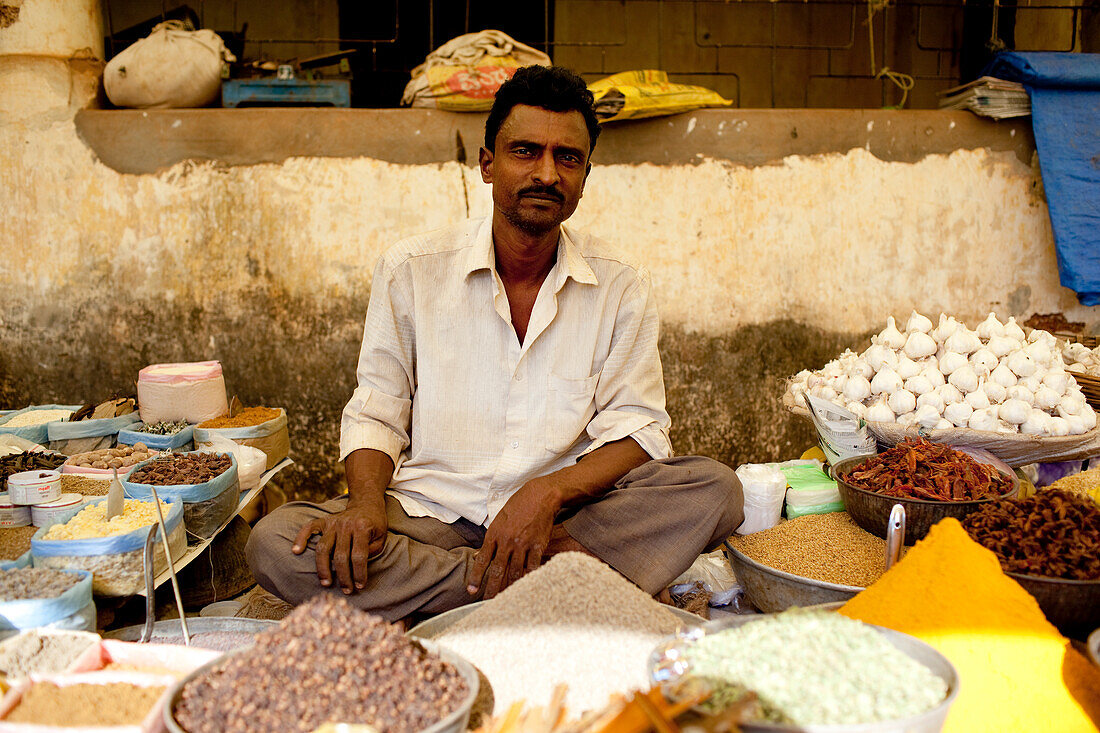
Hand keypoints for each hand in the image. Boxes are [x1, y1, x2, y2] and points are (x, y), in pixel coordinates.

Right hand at [292, 502, 386, 593]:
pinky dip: (301, 538)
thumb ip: (372, 551)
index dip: (359, 573)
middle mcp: (345, 524)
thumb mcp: (381, 537)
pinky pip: (309, 528)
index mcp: (362, 527)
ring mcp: (333, 522)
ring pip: (323, 548)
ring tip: (326, 582)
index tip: (359, 586)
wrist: (366, 503)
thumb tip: (357, 569)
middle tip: (346, 590)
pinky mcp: (324, 520)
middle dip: (343, 576)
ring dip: (323, 568)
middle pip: (340, 556)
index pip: (359, 556)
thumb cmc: (375, 524)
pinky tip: (296, 551)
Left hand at [466, 480, 558, 598]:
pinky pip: (533, 567)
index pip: (483, 560)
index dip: (476, 577)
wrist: (540, 496)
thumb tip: (480, 555)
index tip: (471, 591)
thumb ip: (491, 538)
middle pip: (498, 570)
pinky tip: (526, 588)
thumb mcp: (499, 519)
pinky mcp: (538, 545)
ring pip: (515, 572)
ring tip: (505, 600)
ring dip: (509, 588)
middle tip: (487, 603)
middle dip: (491, 589)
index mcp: (494, 534)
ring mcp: (523, 544)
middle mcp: (507, 541)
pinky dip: (529, 579)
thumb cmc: (518, 506)